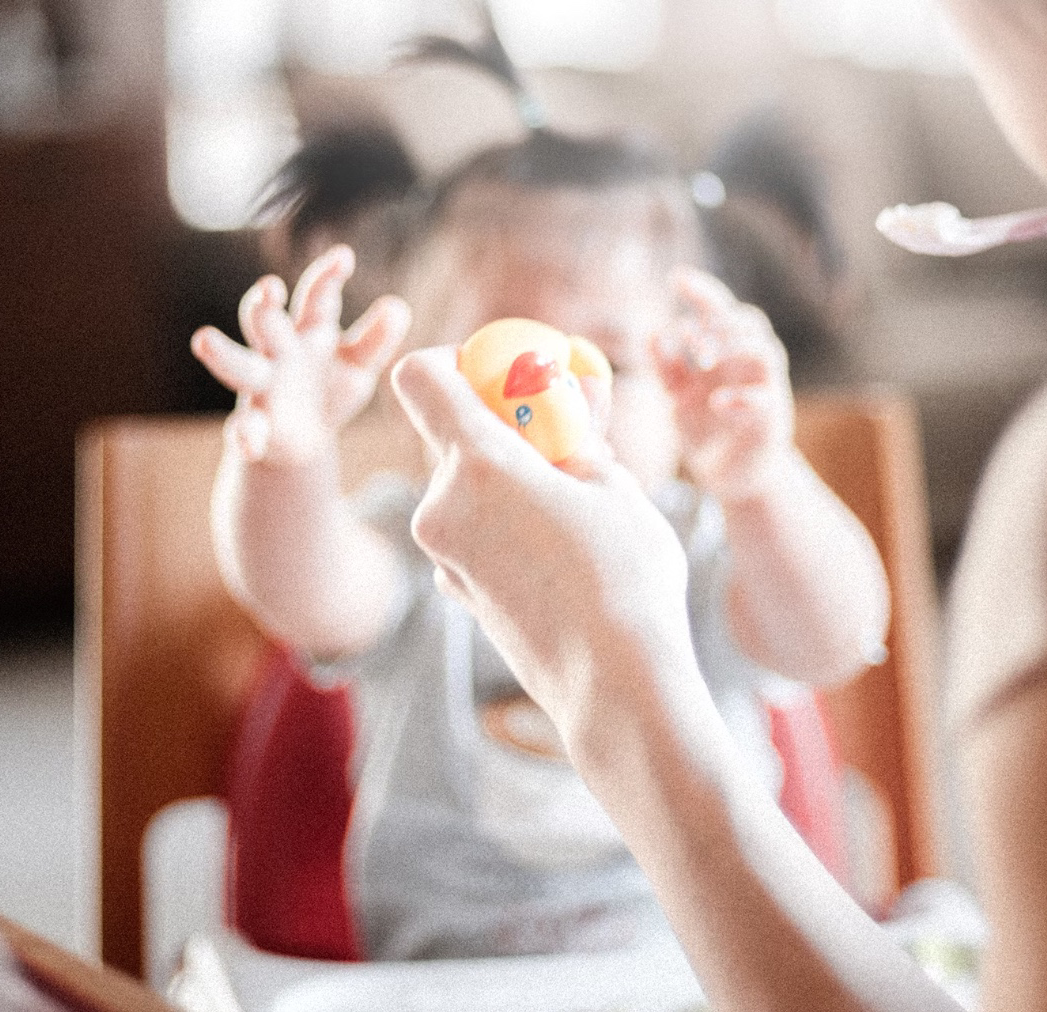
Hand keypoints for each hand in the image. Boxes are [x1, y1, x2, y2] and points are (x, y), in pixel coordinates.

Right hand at [191, 245, 411, 465]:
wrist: (305, 441)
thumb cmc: (330, 389)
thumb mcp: (359, 366)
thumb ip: (376, 339)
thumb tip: (398, 306)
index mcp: (309, 332)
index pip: (316, 298)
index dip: (328, 277)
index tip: (344, 257)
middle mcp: (279, 352)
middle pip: (266, 324)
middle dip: (264, 307)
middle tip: (267, 289)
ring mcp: (262, 387)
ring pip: (239, 366)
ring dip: (224, 353)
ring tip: (203, 339)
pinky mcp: (255, 425)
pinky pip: (245, 427)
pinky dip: (244, 434)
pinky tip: (249, 441)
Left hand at [390, 347, 697, 750]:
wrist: (615, 686)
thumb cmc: (625, 578)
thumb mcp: (615, 486)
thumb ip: (578, 434)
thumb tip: (572, 394)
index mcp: (479, 465)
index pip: (420, 378)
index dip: (455, 361)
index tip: (502, 373)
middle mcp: (441, 506)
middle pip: (448, 433)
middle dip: (501, 424)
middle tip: (562, 434)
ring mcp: (442, 555)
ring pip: (464, 485)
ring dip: (508, 476)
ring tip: (576, 499)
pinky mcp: (455, 590)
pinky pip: (471, 531)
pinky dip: (504, 521)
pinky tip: (559, 547)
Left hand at [652, 270, 794, 502]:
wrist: (732, 476)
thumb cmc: (707, 429)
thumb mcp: (678, 395)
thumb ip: (666, 367)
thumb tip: (651, 334)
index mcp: (729, 352)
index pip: (722, 310)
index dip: (703, 292)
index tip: (676, 278)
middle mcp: (751, 365)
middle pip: (750, 322)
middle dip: (718, 322)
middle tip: (688, 336)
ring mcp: (767, 390)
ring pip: (766, 352)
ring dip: (733, 348)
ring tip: (701, 359)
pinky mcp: (772, 422)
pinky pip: (764, 401)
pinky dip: (740, 398)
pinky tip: (716, 402)